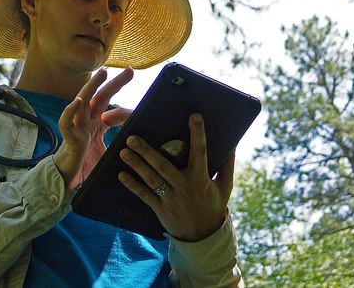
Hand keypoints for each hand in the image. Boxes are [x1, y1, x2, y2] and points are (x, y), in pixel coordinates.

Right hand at [53, 68, 132, 188]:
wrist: (67, 182)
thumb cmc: (85, 168)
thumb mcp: (108, 155)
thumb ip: (120, 147)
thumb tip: (139, 146)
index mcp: (96, 124)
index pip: (109, 103)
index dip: (121, 93)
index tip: (133, 80)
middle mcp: (86, 122)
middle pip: (99, 97)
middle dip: (114, 83)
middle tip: (129, 70)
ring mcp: (77, 128)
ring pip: (82, 102)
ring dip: (92, 87)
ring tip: (103, 74)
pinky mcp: (69, 139)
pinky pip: (66, 123)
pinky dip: (70, 111)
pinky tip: (78, 101)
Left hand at [117, 113, 234, 241]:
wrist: (204, 237)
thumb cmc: (213, 206)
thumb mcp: (225, 186)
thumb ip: (227, 164)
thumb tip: (232, 143)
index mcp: (201, 178)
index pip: (200, 151)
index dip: (198, 133)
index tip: (194, 116)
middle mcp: (184, 187)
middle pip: (163, 166)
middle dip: (147, 151)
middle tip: (132, 136)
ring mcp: (171, 199)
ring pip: (151, 179)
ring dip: (136, 165)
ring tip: (123, 151)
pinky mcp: (160, 209)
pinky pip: (144, 195)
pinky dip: (132, 185)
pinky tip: (121, 174)